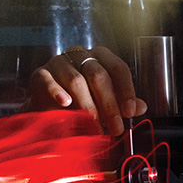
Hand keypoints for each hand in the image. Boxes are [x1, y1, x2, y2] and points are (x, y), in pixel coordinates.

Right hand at [22, 46, 146, 134]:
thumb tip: (141, 107)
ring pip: (77, 81)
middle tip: (115, 127)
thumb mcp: (105, 102)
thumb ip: (123, 103)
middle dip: (109, 104)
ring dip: (88, 107)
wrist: (48, 107)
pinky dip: (58, 93)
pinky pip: (50, 82)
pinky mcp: (40, 74)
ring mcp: (59, 62)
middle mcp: (80, 55)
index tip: (130, 112)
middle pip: (99, 76)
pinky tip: (66, 104)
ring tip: (95, 127)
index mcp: (100, 57)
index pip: (118, 68)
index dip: (126, 91)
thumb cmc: (81, 101)